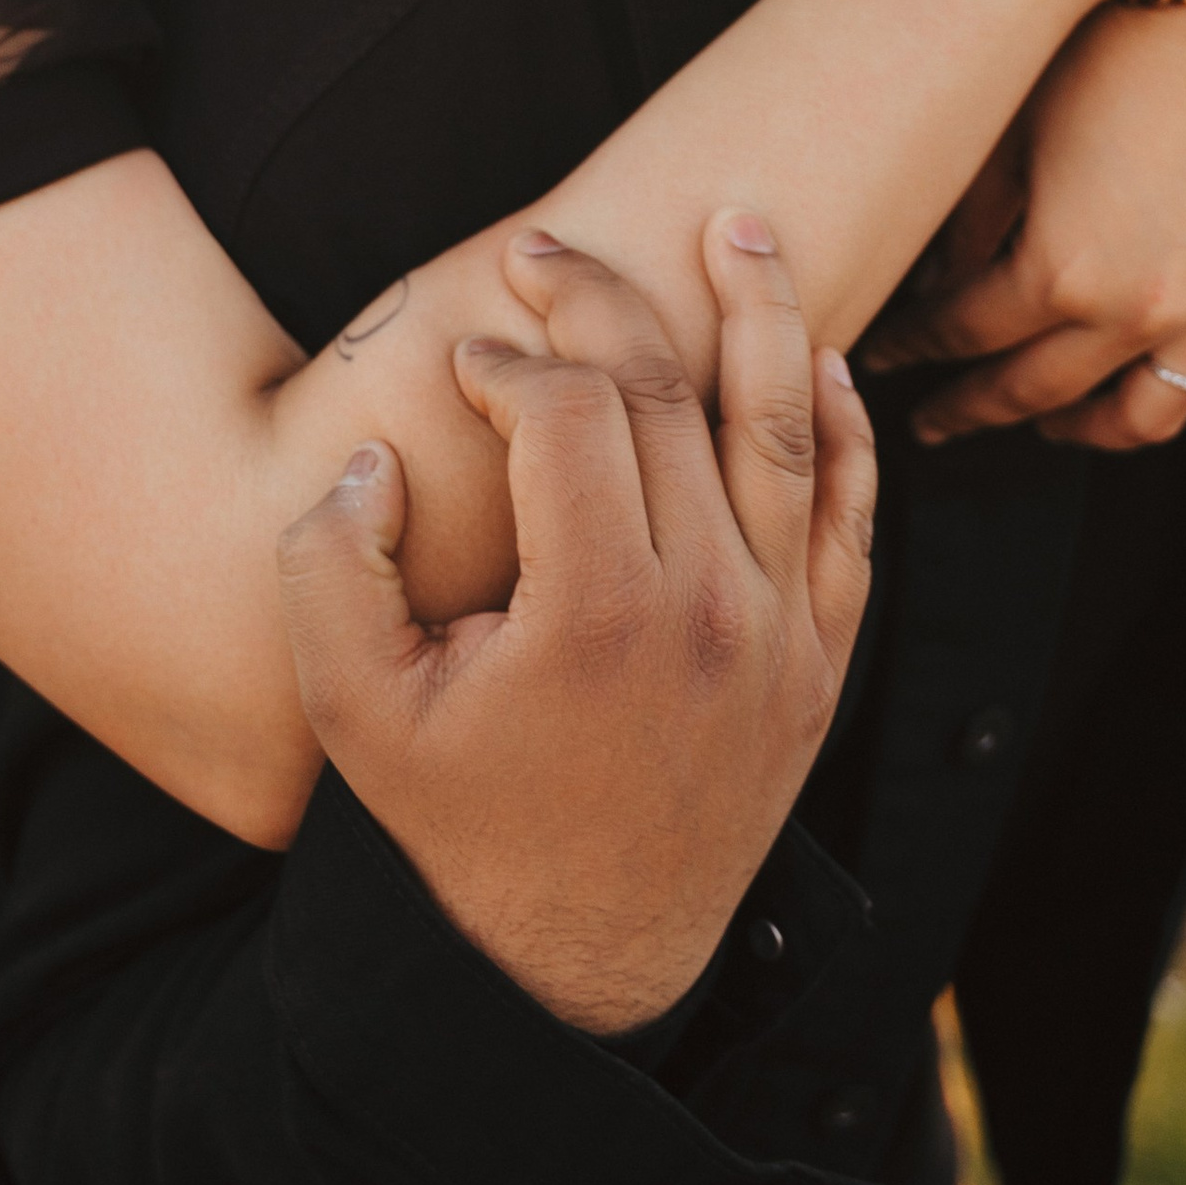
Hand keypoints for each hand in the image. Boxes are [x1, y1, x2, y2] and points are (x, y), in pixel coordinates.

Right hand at [277, 216, 876, 1033]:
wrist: (573, 963)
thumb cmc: (455, 825)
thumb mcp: (353, 708)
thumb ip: (331, 567)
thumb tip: (384, 453)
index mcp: (599, 613)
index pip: (567, 415)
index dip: (507, 359)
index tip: (462, 357)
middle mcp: (712, 610)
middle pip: (667, 396)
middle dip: (600, 302)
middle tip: (545, 248)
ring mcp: (783, 634)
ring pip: (785, 429)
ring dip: (761, 313)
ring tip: (739, 221)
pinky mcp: (821, 662)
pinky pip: (854, 517)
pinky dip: (844, 430)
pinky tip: (818, 359)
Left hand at [863, 0, 1185, 449]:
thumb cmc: (1119, 38)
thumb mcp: (1017, 125)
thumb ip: (973, 222)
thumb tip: (937, 282)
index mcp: (1061, 272)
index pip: (963, 336)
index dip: (914, 348)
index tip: (884, 353)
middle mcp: (1141, 312)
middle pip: (1038, 393)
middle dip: (974, 409)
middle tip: (934, 418)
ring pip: (1145, 418)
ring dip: (1085, 430)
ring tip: (1047, 422)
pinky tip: (1162, 379)